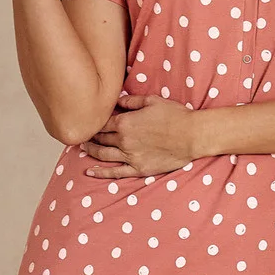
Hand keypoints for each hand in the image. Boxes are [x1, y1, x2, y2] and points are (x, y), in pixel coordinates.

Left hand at [82, 94, 198, 177]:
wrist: (192, 135)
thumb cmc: (175, 116)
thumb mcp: (152, 101)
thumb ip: (131, 101)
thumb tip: (117, 101)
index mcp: (125, 122)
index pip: (102, 123)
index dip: (93, 122)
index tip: (88, 122)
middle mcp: (124, 140)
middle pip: (100, 139)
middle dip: (90, 136)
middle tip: (82, 135)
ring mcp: (130, 156)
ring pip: (103, 155)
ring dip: (91, 151)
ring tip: (83, 149)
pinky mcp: (139, 169)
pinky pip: (115, 172)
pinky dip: (101, 173)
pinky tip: (90, 172)